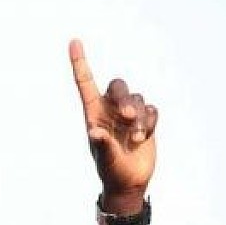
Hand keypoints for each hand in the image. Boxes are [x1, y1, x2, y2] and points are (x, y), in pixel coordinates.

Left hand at [70, 40, 157, 199]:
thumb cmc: (110, 171)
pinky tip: (142, 138)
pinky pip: (151, 108)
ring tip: (135, 137)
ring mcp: (128, 115)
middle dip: (124, 98)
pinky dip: (150, 121)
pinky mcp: (146, 120)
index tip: (74, 42)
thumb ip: (102, 145)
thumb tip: (95, 132)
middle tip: (126, 117)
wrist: (129, 182)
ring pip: (137, 98)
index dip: (80, 63)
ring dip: (139, 116)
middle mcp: (110, 111)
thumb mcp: (104, 159)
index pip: (85, 83)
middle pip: (118, 86)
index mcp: (93, 114)